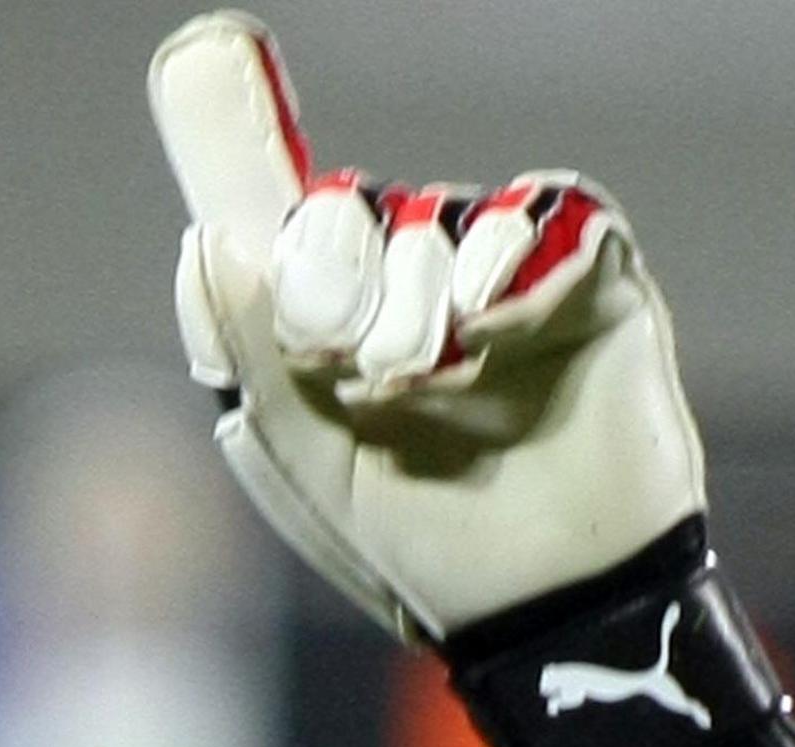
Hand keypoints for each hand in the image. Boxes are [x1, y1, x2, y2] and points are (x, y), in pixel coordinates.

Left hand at [147, 12, 794, 746]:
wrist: (548, 607)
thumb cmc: (421, 551)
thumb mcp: (305, 458)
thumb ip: (251, 350)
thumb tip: (205, 241)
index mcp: (332, 335)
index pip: (279, 228)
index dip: (245, 177)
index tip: (211, 90)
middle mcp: (412, 296)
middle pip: (350, 207)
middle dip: (333, 263)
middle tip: (344, 351)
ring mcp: (502, 285)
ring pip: (437, 213)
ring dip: (417, 284)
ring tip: (426, 379)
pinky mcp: (589, 282)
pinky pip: (543, 210)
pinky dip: (503, 252)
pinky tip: (483, 326)